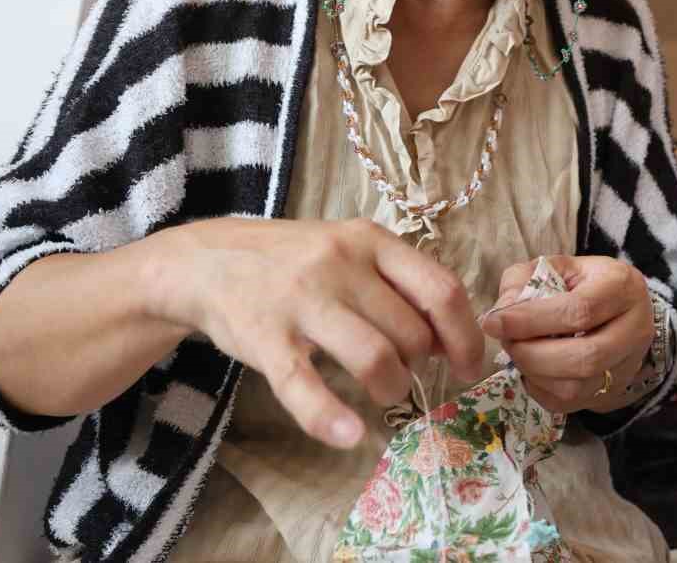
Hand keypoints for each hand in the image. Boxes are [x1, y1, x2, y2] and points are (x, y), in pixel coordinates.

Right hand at [157, 217, 483, 449]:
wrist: (206, 260)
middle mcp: (341, 264)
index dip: (465, 335)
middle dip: (418, 365)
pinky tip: (349, 435)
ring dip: (391, 388)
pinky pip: (305, 385)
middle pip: (410, 332)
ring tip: (384, 394)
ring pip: (373, 358)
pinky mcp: (264, 337)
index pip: (440, 289)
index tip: (470, 366)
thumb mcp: (350, 250)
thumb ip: (397, 283)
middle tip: (406, 374)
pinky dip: (331, 417)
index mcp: (371, 240)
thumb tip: (448, 337)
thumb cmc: (295, 260)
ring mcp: (301, 300)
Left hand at [479, 255, 653, 414]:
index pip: (579, 310)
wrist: (618, 309)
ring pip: (577, 386)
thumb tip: (500, 314)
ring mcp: (627, 365)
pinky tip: (531, 369)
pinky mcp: (613, 391)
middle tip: (506, 341)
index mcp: (622, 287)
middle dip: (532, 353)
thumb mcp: (556, 267)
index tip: (495, 322)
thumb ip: (524, 280)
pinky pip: (570, 403)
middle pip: (584, 357)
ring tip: (517, 353)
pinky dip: (540, 389)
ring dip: (534, 373)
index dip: (531, 320)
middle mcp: (635, 329)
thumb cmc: (582, 284)